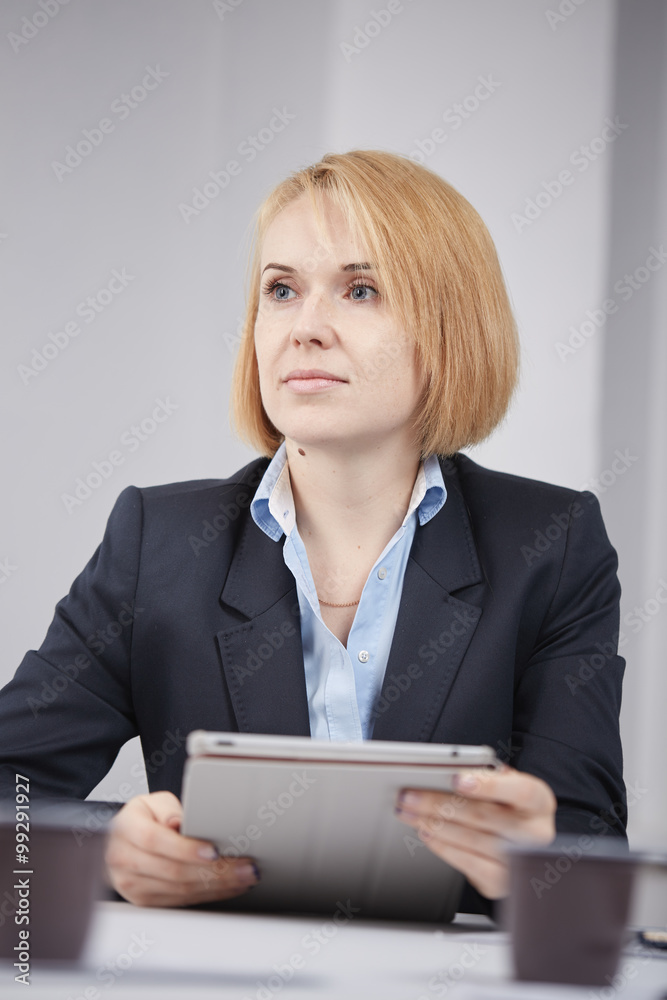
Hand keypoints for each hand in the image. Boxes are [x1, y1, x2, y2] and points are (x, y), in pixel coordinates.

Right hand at [105, 791, 259, 906]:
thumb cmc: (142, 818)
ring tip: (245, 877)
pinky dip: (208, 895)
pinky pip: (180, 901)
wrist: (119, 842)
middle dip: (215, 871)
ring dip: (218, 886)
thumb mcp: (152, 802)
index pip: (155, 841)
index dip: (186, 848)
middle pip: (173, 871)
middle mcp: (125, 860)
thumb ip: (168, 809)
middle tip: (246, 867)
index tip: (214, 851)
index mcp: (127, 830)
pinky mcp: (144, 901)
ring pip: (180, 890)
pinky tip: (229, 887)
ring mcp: (133, 885)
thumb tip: (181, 824)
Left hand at [395, 766, 555, 899]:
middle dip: (440, 803)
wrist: (524, 844)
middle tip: (409, 794)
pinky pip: (468, 864)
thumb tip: (453, 769)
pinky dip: (443, 847)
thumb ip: (487, 776)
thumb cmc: (510, 805)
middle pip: (484, 816)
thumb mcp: (507, 786)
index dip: (488, 785)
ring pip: (471, 840)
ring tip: (408, 811)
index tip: (456, 778)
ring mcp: (520, 861)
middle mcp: (536, 832)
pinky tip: (426, 833)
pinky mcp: (502, 882)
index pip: (519, 791)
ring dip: (433, 823)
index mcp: (539, 801)